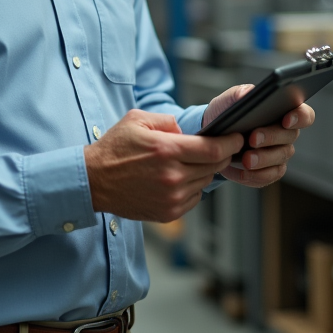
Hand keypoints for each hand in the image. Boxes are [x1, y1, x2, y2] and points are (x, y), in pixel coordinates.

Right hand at [84, 109, 243, 221]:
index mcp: (166, 151)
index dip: (231, 143)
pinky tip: (177, 179)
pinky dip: (192, 187)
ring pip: (205, 182)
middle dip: (220, 155)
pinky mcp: (168, 213)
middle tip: (217, 148)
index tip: (238, 138)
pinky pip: (194, 198)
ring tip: (187, 162)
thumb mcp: (137, 120)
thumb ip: (167, 120)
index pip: (213, 149)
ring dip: (203, 171)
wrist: (94, 181)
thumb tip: (187, 131)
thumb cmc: (115, 148)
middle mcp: (172, 177)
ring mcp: (171, 198)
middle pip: (213, 166)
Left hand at [203, 84, 314, 187]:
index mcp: (282, 111)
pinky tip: (243, 172)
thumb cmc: (225, 115)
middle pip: (290, 136)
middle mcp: (286, 133)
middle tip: (253, 138)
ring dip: (262, 159)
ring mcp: (280, 153)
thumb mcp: (227, 101)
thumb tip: (248, 92)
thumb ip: (238, 94)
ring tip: (245, 159)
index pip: (304, 114)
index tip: (286, 120)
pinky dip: (256, 174)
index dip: (300, 117)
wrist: (213, 138)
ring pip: (280, 157)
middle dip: (271, 137)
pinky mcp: (270, 171)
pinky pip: (270, 175)